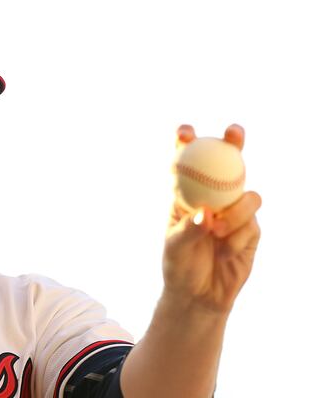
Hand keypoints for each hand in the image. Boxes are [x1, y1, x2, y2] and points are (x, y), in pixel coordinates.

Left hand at [162, 124, 261, 313]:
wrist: (199, 295)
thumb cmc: (179, 266)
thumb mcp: (176, 248)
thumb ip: (189, 229)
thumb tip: (205, 212)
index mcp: (187, 195)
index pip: (187, 163)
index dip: (186, 142)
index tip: (184, 131)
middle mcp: (213, 198)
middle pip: (227, 164)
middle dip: (233, 142)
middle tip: (234, 132)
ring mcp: (235, 212)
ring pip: (246, 196)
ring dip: (233, 213)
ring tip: (216, 233)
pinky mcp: (251, 230)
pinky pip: (251, 224)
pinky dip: (237, 238)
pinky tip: (225, 251)